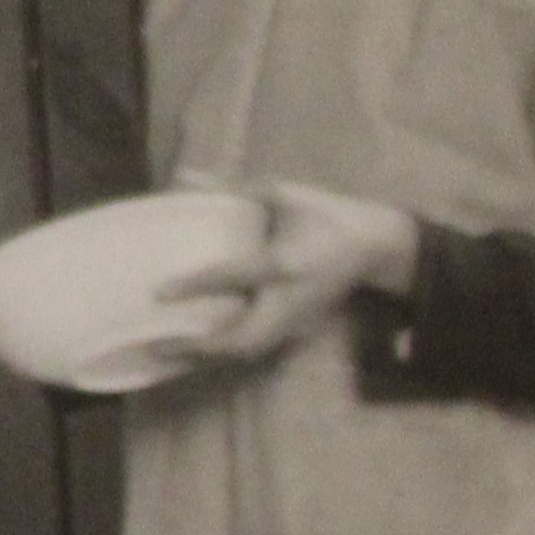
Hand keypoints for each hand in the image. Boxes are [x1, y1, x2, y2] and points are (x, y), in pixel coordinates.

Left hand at [152, 177, 422, 369]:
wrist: (379, 245)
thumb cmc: (329, 214)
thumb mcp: (283, 194)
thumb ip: (230, 188)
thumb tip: (183, 176)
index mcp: (284, 263)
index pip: (233, 278)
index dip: (195, 286)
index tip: (158, 293)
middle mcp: (289, 300)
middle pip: (243, 340)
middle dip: (199, 349)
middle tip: (155, 346)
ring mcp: (297, 320)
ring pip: (249, 352)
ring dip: (209, 358)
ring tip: (167, 353)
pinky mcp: (300, 329)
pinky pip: (259, 350)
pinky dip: (227, 354)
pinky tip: (197, 351)